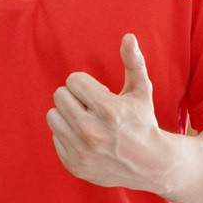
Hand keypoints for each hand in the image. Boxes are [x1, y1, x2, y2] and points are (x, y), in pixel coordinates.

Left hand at [46, 34, 167, 191]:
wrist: (150, 165)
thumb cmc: (143, 122)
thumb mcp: (141, 91)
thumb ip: (133, 62)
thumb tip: (128, 37)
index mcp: (108, 110)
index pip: (73, 80)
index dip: (86, 84)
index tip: (99, 93)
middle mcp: (92, 132)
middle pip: (60, 96)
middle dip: (75, 97)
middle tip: (92, 107)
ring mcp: (82, 151)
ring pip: (52, 115)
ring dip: (67, 114)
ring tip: (87, 120)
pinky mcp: (74, 164)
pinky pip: (55, 136)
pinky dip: (67, 134)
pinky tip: (86, 138)